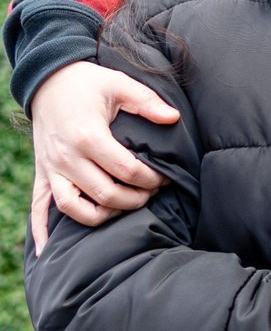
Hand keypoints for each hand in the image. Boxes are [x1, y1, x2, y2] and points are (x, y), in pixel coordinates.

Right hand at [29, 61, 178, 253]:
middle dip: (134, 199)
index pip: (126, 170)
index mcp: (89, 136)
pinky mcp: (42, 173)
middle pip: (105, 193)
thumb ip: (147, 102)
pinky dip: (40, 229)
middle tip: (151, 194)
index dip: (151, 179)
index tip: (165, 178)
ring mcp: (52, 168)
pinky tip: (45, 250)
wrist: (48, 79)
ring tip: (122, 208)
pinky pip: (38, 206)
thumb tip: (173, 118)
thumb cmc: (88, 82)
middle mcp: (67, 157)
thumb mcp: (119, 84)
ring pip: (74, 207)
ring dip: (101, 215)